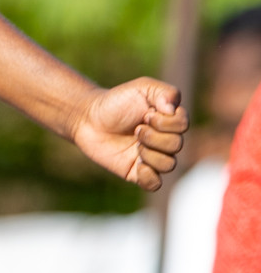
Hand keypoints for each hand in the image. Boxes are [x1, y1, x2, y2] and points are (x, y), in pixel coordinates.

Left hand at [70, 77, 187, 190]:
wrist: (88, 119)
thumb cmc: (115, 101)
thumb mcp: (141, 88)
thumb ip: (163, 91)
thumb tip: (173, 108)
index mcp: (169, 121)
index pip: (183, 125)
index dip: (165, 122)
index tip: (146, 114)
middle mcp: (165, 140)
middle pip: (176, 145)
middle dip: (154, 137)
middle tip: (136, 129)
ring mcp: (152, 157)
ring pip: (168, 164)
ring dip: (149, 153)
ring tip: (134, 143)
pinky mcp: (138, 172)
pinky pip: (155, 184)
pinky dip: (149, 176)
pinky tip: (138, 165)